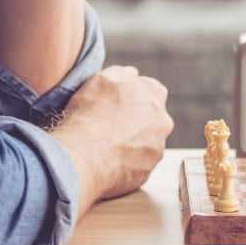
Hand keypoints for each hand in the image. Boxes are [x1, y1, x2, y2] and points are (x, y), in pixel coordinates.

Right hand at [54, 65, 174, 201]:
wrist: (82, 156)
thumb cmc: (89, 115)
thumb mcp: (102, 78)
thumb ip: (123, 73)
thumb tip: (132, 75)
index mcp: (154, 93)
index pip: (149, 91)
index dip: (130, 98)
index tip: (115, 105)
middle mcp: (163, 120)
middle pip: (150, 118)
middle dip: (134, 121)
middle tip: (109, 127)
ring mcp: (157, 148)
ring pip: (145, 143)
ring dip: (130, 144)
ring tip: (105, 147)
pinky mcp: (147, 171)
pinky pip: (137, 165)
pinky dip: (125, 164)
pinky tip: (107, 162)